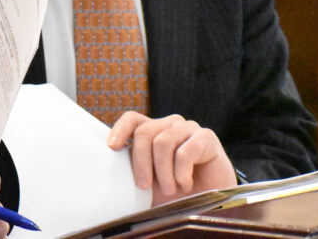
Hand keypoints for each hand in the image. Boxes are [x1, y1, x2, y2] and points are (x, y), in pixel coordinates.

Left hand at [108, 112, 236, 204]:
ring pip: (163, 142)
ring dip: (163, 172)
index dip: (120, 130)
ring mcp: (188, 128)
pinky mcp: (206, 137)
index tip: (113, 148)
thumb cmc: (177, 189)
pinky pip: (185, 152)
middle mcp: (169, 125)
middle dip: (140, 162)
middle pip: (144, 132)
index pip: (132, 119)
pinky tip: (186, 184)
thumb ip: (133, 170)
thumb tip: (107, 170)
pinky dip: (181, 174)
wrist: (211, 198)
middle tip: (143, 186)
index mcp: (153, 131)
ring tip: (170, 190)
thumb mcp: (150, 181)